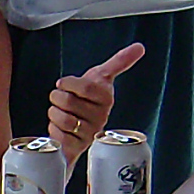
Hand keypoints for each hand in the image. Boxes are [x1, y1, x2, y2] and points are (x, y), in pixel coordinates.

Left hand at [48, 43, 143, 161]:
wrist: (79, 128)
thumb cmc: (88, 99)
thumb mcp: (102, 77)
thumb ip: (119, 61)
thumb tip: (140, 47)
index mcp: (106, 98)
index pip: (85, 87)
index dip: (68, 83)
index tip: (62, 83)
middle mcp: (100, 117)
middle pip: (68, 101)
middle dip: (57, 97)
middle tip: (60, 99)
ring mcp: (89, 133)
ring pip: (62, 118)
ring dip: (54, 112)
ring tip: (60, 112)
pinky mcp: (77, 146)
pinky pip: (58, 135)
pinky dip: (53, 128)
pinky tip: (60, 127)